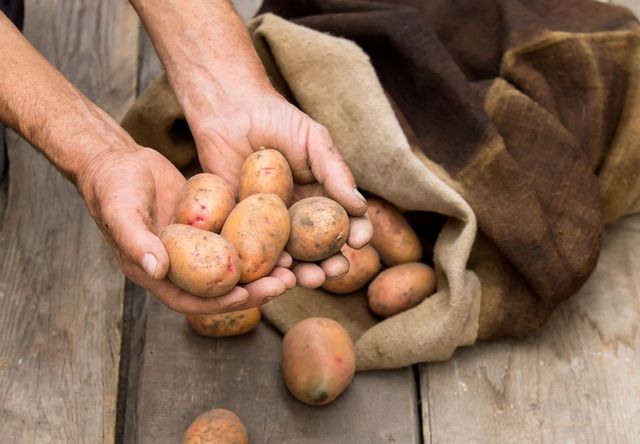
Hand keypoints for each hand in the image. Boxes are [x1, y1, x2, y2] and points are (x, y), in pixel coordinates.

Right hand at [77, 144, 293, 313]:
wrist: (118, 160)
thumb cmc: (112, 186)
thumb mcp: (121, 211)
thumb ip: (135, 241)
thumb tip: (156, 270)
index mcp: (156, 273)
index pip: (191, 299)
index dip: (220, 302)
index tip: (248, 295)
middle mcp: (179, 265)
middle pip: (221, 288)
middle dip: (254, 290)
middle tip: (285, 283)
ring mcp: (196, 247)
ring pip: (233, 266)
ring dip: (262, 270)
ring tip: (292, 267)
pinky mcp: (208, 227)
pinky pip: (235, 239)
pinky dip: (257, 242)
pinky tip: (283, 238)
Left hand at [189, 88, 373, 287]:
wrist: (229, 111)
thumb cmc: (276, 120)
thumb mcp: (313, 140)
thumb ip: (335, 171)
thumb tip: (359, 206)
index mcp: (321, 197)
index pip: (344, 222)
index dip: (356, 234)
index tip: (360, 241)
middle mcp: (298, 216)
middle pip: (319, 250)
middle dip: (330, 265)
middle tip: (334, 271)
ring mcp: (270, 225)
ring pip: (290, 258)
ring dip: (301, 273)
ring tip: (308, 279)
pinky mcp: (241, 227)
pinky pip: (255, 252)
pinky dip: (267, 267)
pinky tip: (276, 271)